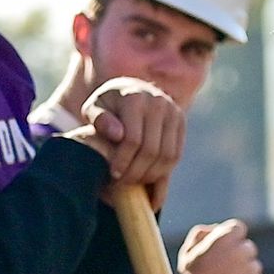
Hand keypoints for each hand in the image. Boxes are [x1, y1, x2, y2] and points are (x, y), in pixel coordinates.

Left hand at [80, 76, 185, 194]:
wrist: (129, 90)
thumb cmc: (106, 105)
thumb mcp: (93, 108)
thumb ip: (99, 120)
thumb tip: (117, 135)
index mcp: (135, 98)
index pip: (133, 139)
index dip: (123, 161)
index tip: (113, 174)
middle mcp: (158, 102)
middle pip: (151, 150)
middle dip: (136, 172)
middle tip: (123, 182)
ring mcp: (173, 112)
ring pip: (167, 155)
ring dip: (151, 175)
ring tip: (134, 181)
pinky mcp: (181, 122)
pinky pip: (176, 154)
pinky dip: (163, 170)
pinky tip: (147, 176)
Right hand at [175, 220, 262, 273]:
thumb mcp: (188, 251)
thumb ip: (200, 235)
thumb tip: (215, 229)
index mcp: (225, 237)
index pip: (238, 228)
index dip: (232, 237)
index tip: (226, 247)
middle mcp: (241, 249)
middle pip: (248, 248)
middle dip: (240, 255)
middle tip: (227, 268)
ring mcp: (251, 267)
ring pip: (254, 265)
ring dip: (246, 272)